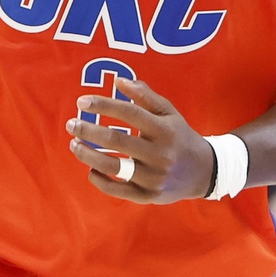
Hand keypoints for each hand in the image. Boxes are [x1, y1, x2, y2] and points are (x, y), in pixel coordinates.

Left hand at [66, 80, 218, 204]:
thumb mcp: (168, 112)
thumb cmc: (179, 136)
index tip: (82, 102)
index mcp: (164, 129)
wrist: (204, 171)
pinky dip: (100, 179)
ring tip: (74, 145)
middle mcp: (160, 154)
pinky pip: (118, 190)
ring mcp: (154, 177)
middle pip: (116, 140)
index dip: (103, 105)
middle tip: (71, 124)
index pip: (129, 113)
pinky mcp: (148, 196)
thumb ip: (145, 96)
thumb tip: (118, 81)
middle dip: (88, 130)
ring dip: (88, 155)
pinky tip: (91, 169)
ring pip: (114, 167)